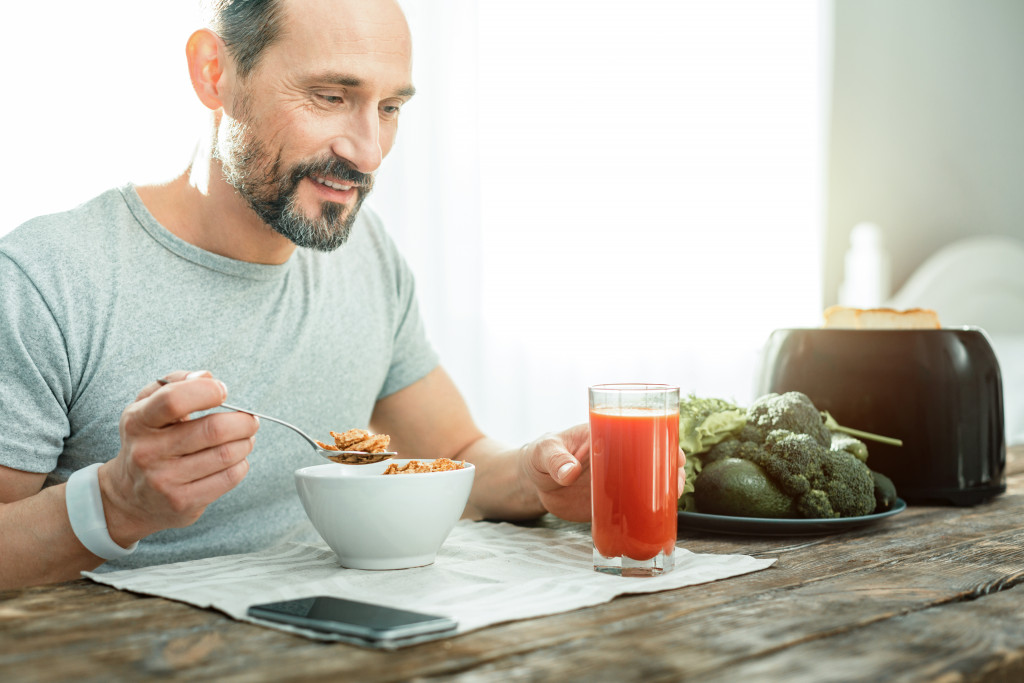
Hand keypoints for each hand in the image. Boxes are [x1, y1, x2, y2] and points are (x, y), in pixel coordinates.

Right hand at [96, 370, 259, 546]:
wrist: (129, 497)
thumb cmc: (148, 440)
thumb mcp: (147, 406)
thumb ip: (175, 383)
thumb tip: (207, 377)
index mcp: (138, 421)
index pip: (174, 401)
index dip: (208, 391)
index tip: (223, 391)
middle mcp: (148, 452)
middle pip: (214, 430)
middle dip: (243, 421)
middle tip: (250, 419)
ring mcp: (164, 480)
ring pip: (227, 454)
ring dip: (246, 442)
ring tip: (245, 438)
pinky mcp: (182, 502)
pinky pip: (229, 477)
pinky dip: (241, 464)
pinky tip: (235, 459)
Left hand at [518, 424, 686, 521]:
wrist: (531, 483)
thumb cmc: (539, 456)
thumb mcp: (544, 451)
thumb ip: (555, 459)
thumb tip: (569, 473)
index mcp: (606, 435)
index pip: (641, 432)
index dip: (663, 441)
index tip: (674, 453)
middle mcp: (617, 457)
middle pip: (653, 459)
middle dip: (672, 468)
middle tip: (677, 481)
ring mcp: (616, 481)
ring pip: (648, 484)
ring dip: (665, 491)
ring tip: (672, 501)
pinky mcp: (610, 503)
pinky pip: (634, 507)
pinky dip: (648, 512)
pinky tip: (658, 521)